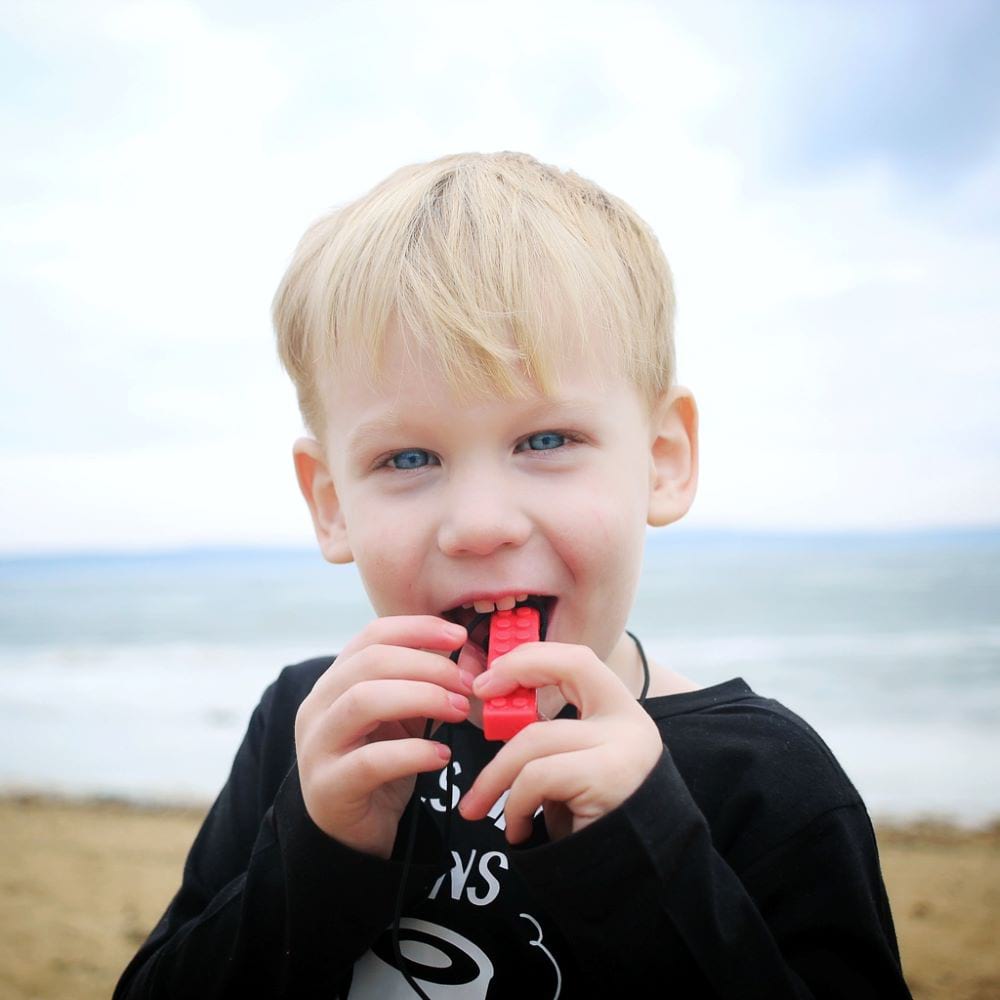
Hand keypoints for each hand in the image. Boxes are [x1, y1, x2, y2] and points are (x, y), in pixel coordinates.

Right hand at [294, 616, 471, 858]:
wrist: (351, 831)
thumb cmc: (380, 763)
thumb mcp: (402, 717)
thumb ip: (424, 686)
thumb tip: (470, 660)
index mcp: (336, 680)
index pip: (372, 636)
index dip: (417, 629)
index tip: (459, 636)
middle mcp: (319, 706)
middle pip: (371, 662)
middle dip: (428, 666)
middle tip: (467, 684)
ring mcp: (318, 746)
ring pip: (363, 700)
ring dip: (421, 698)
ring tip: (458, 711)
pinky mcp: (329, 786)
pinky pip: (371, 760)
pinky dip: (413, 753)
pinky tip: (441, 756)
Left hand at [458, 641, 662, 842]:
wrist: (630, 884)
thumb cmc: (590, 827)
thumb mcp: (571, 769)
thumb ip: (549, 736)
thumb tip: (498, 706)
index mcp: (621, 712)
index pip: (579, 659)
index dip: (534, 656)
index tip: (493, 676)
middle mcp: (631, 722)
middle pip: (567, 672)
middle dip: (515, 675)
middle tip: (478, 696)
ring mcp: (625, 748)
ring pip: (537, 736)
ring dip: (495, 775)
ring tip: (479, 807)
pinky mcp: (609, 779)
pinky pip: (538, 776)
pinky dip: (515, 805)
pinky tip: (519, 831)